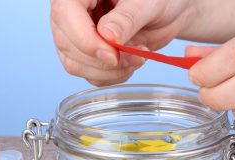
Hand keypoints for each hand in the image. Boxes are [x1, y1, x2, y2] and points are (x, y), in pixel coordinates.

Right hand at [51, 0, 190, 85]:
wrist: (169, 10)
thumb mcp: (148, 2)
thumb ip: (126, 18)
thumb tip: (106, 36)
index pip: (65, 15)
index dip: (86, 40)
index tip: (113, 56)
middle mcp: (72, 13)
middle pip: (67, 44)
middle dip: (102, 60)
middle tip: (136, 55)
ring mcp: (76, 35)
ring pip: (75, 64)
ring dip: (109, 71)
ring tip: (138, 57)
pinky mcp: (87, 55)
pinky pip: (90, 75)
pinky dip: (112, 77)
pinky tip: (131, 63)